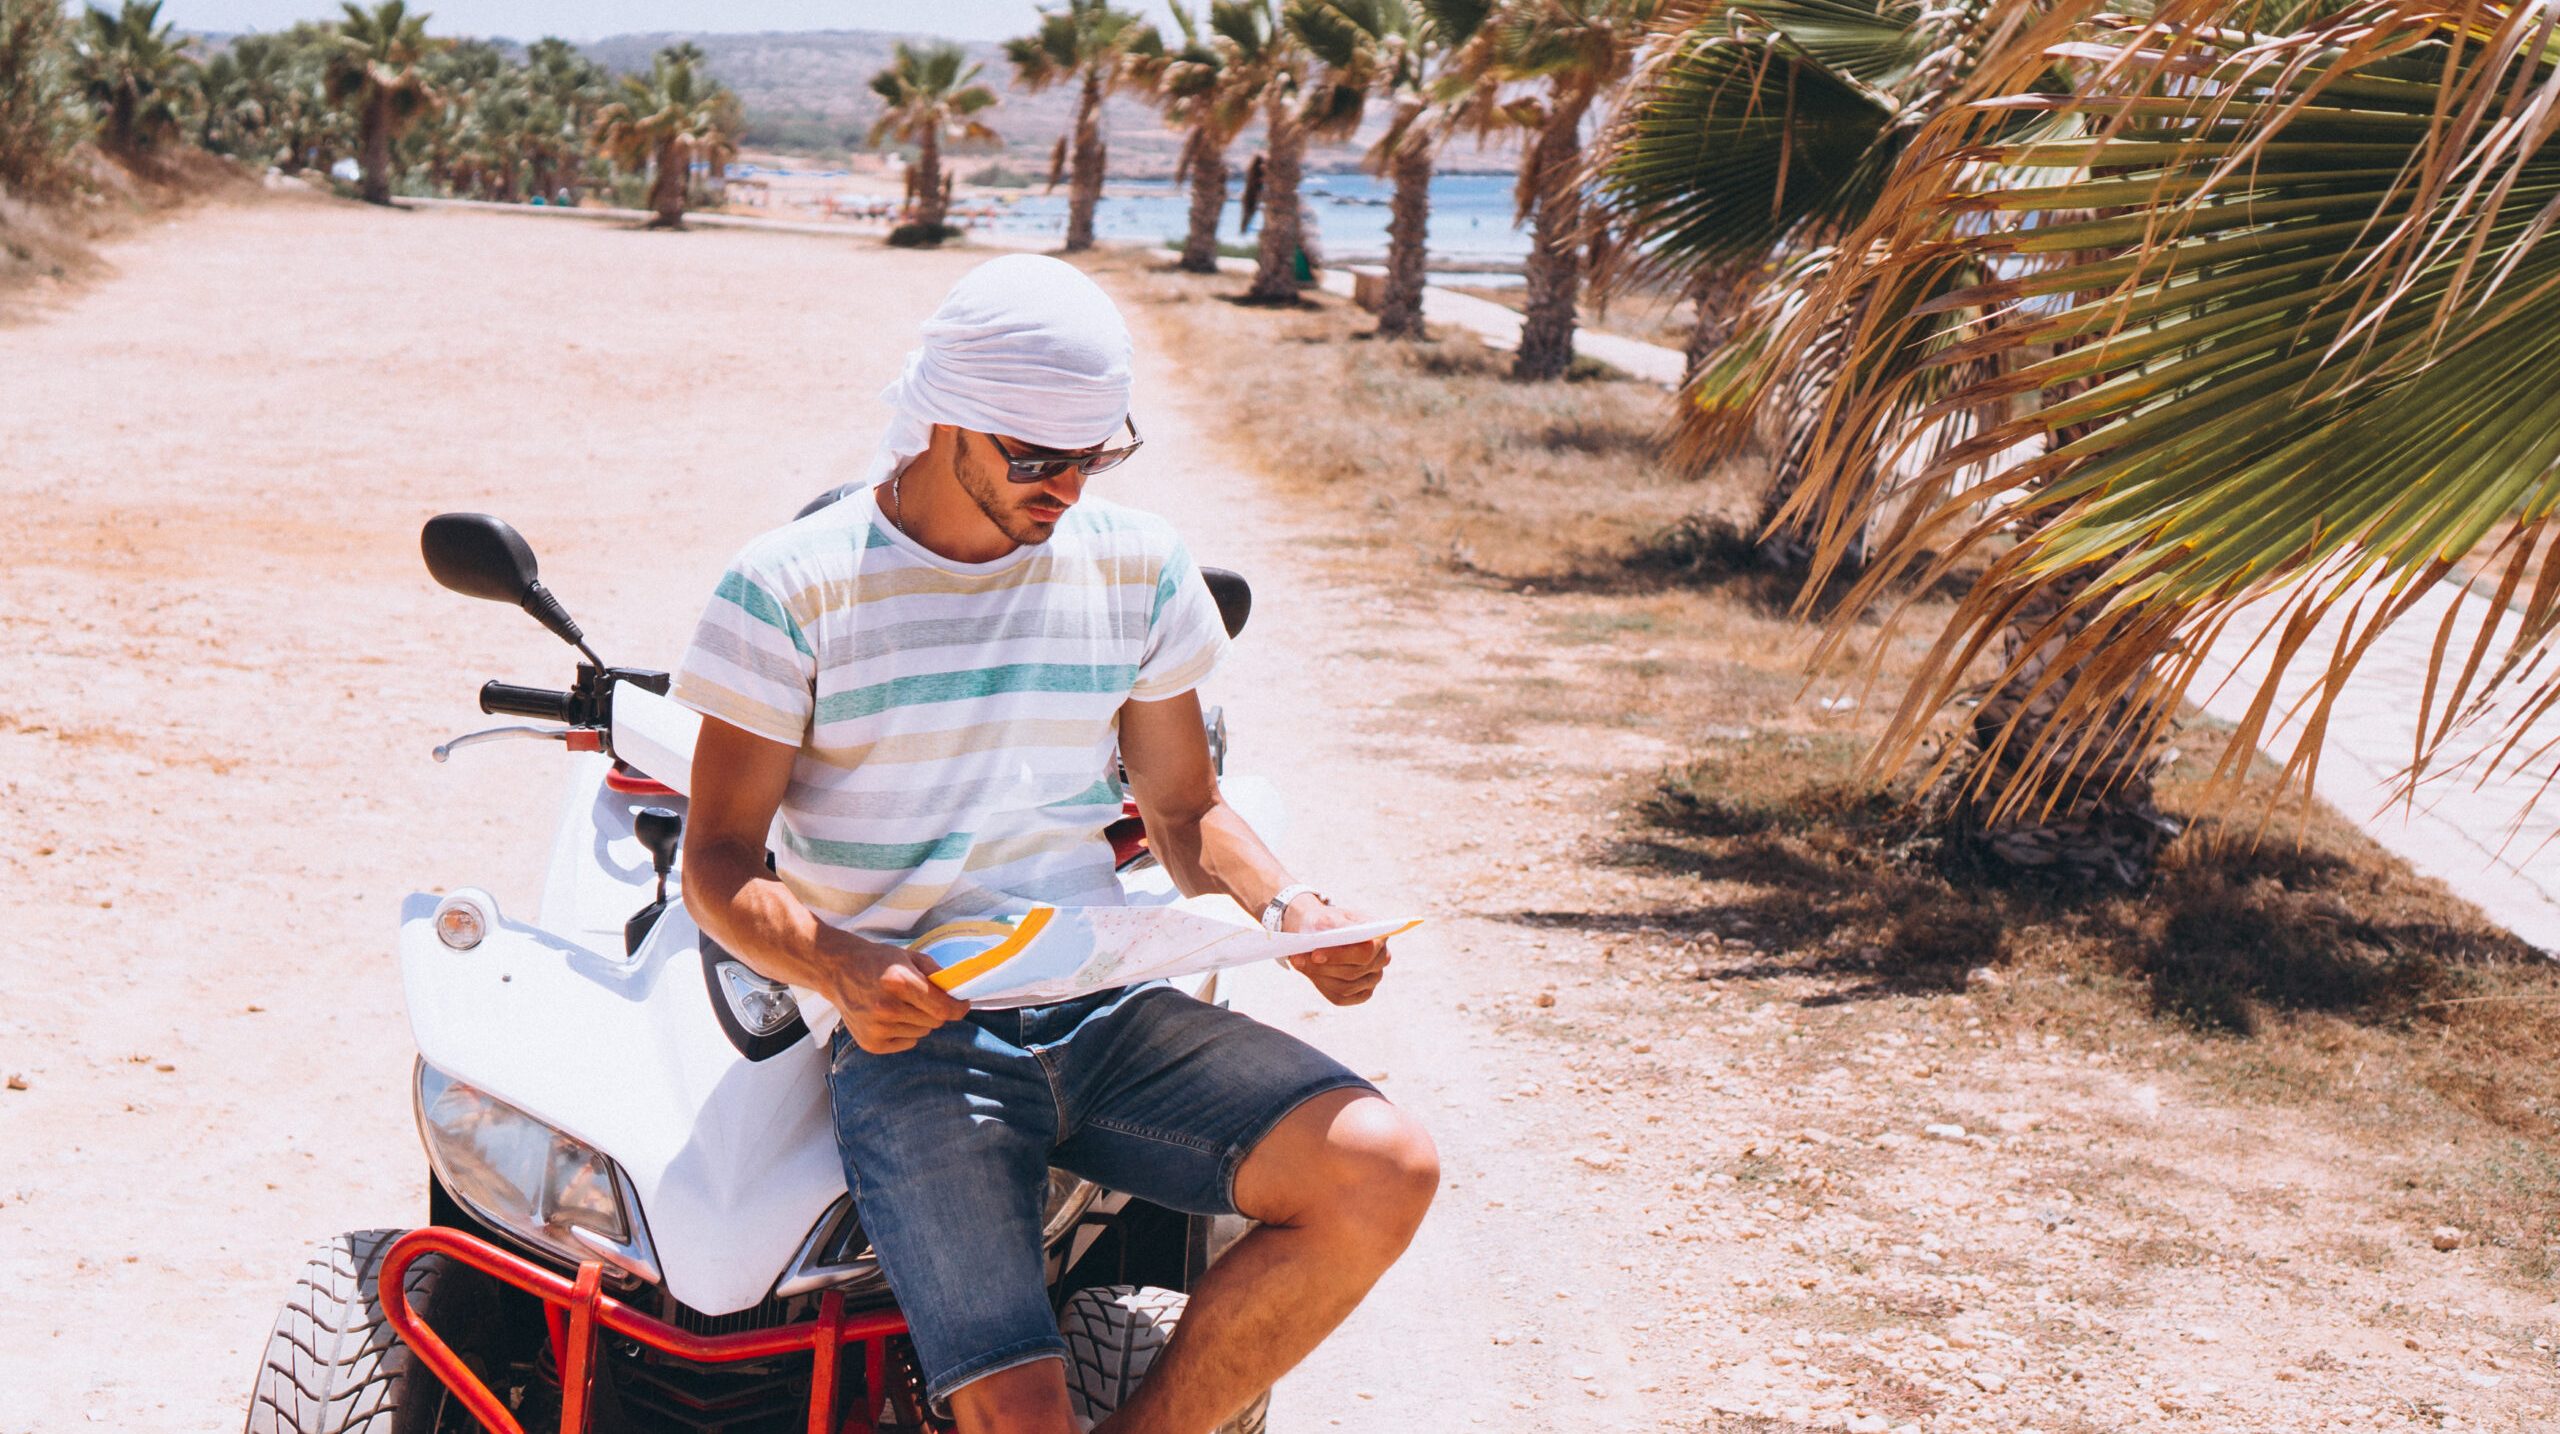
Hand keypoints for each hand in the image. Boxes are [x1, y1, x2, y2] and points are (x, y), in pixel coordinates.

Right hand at [823, 934, 970, 1054]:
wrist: (837, 971)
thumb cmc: (876, 961)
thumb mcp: (909, 957)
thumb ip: (935, 974)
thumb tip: (957, 992)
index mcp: (898, 982)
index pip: (943, 1008)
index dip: (959, 1008)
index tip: (963, 1004)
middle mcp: (887, 1008)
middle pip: (935, 1021)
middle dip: (937, 1010)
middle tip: (924, 998)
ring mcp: (877, 1028)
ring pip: (922, 1032)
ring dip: (919, 1020)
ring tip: (900, 1004)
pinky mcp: (871, 1043)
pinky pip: (907, 1043)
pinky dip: (905, 1032)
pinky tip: (889, 1016)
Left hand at [1283, 895, 1392, 1005]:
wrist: (1317, 931)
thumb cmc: (1324, 922)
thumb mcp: (1326, 917)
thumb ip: (1336, 925)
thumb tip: (1342, 934)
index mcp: (1379, 934)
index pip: (1366, 951)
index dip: (1340, 955)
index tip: (1315, 955)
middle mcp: (1382, 957)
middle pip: (1353, 972)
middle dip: (1323, 968)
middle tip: (1297, 959)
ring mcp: (1374, 977)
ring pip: (1345, 987)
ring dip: (1319, 976)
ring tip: (1300, 963)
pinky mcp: (1362, 993)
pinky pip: (1341, 997)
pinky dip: (1322, 986)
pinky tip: (1311, 973)